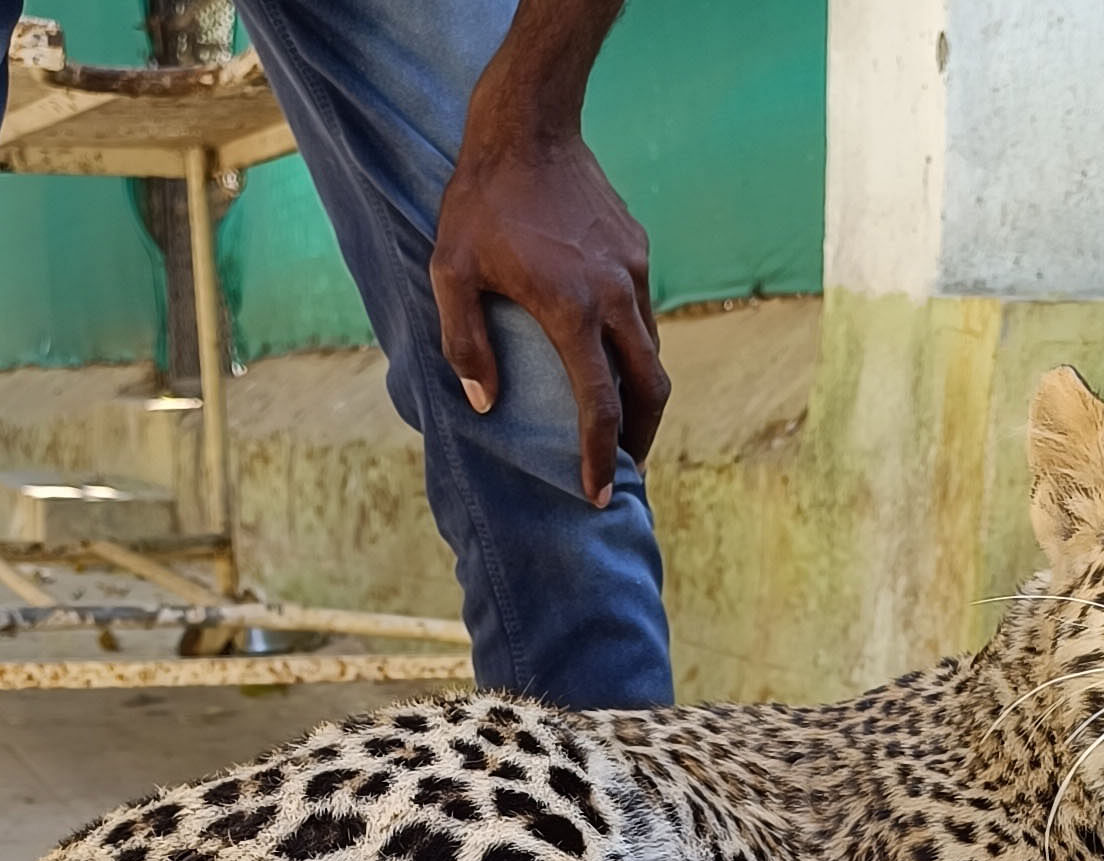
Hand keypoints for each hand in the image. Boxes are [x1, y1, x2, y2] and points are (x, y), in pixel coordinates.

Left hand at [432, 129, 668, 506]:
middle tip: (623, 466)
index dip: (601, 457)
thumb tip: (485, 404)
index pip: (600, 405)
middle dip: (641, 437)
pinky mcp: (637, 251)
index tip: (599, 493)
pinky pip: (643, 314)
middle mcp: (614, 296)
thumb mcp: (450, 271)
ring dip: (640, 393)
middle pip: (651, 389)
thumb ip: (465, 343)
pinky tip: (609, 354)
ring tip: (619, 418)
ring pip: (653, 352)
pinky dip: (633, 348)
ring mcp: (633, 273)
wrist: (529, 124)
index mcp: (572, 310)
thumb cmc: (480, 201)